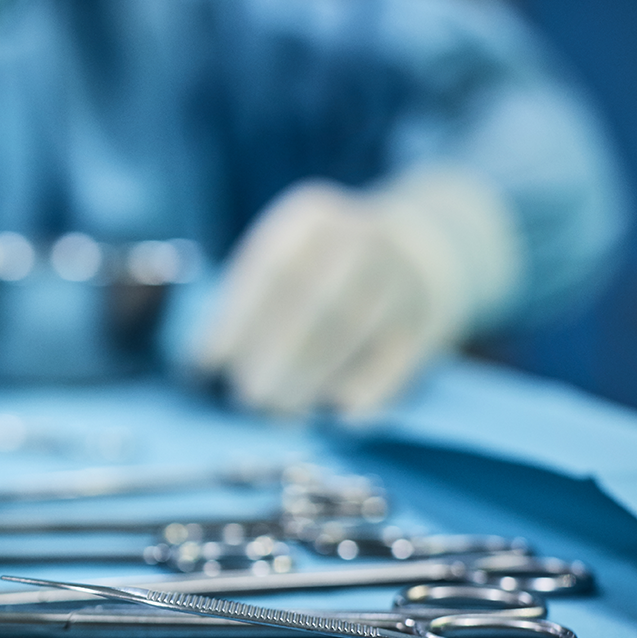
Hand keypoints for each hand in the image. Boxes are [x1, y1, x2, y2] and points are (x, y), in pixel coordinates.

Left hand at [196, 168, 519, 417]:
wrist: (428, 244)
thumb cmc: (326, 267)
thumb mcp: (289, 255)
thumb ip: (252, 301)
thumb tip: (205, 368)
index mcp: (310, 219)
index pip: (270, 271)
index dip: (236, 320)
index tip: (205, 364)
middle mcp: (359, 238)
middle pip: (315, 301)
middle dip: (276, 356)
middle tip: (247, 399)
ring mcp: (401, 275)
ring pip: (353, 330)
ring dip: (312, 379)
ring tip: (280, 413)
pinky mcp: (431, 317)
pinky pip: (398, 357)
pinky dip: (369, 391)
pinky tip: (339, 417)